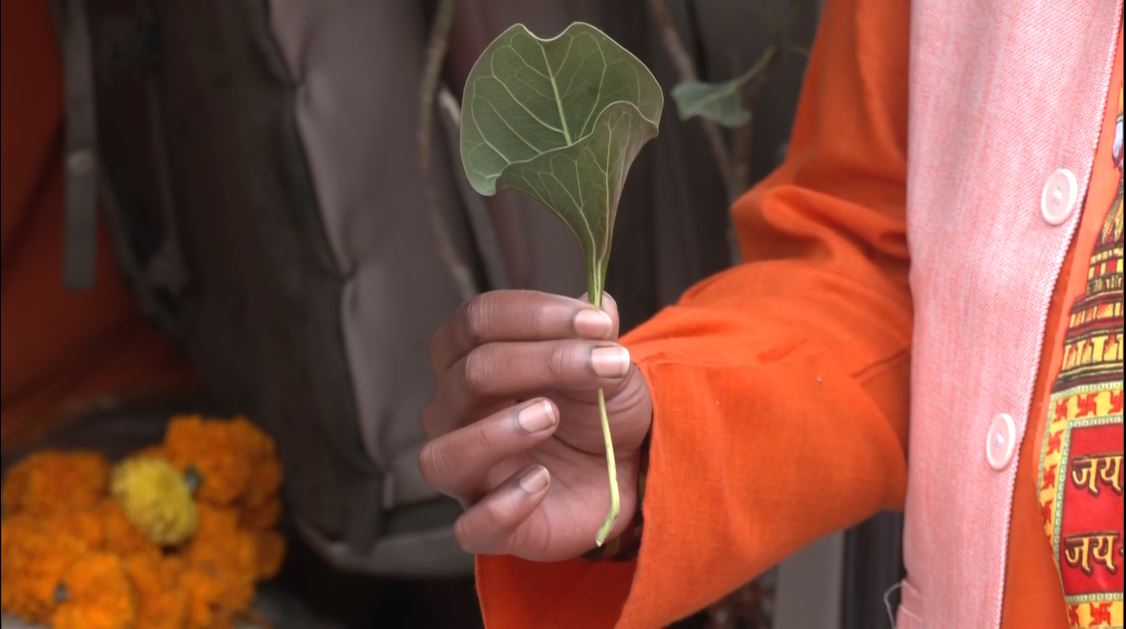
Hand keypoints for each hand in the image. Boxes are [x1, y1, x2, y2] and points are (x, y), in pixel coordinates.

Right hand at [420, 290, 652, 560]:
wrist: (625, 471)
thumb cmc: (597, 410)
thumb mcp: (607, 363)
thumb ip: (596, 335)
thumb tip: (600, 302)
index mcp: (473, 359)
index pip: (477, 320)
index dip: (536, 314)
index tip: (600, 323)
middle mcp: (455, 414)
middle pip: (470, 374)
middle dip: (542, 361)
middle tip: (604, 364)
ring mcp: (468, 472)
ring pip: (443, 455)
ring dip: (495, 432)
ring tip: (549, 417)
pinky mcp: (489, 525)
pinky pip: (470, 526)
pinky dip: (503, 504)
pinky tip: (542, 482)